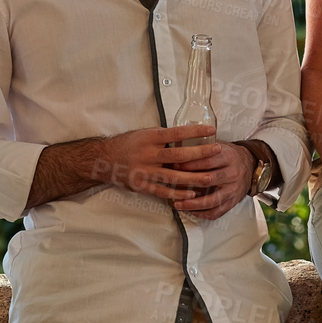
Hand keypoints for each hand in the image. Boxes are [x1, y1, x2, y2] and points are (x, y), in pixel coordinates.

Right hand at [92, 125, 223, 201]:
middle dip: (201, 154)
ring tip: (211, 177)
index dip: (196, 131)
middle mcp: (148, 154)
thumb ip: (163, 137)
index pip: (177, 133)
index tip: (211, 129)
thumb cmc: (127, 144)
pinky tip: (192, 194)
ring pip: (174, 176)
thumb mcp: (144, 134)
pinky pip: (163, 191)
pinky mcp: (142, 185)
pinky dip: (178, 193)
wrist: (104, 159)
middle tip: (218, 151)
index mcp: (150, 138)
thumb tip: (186, 137)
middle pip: (179, 155)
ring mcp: (145, 171)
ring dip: (194, 178)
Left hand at [170, 142, 257, 220]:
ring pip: (211, 200)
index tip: (174, 165)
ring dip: (192, 204)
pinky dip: (202, 214)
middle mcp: (232, 173)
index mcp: (228, 157)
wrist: (250, 166)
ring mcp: (233, 189)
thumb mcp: (219, 146)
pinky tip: (191, 211)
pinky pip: (217, 212)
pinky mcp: (233, 202)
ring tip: (178, 204)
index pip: (207, 161)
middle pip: (208, 180)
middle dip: (187, 183)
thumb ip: (202, 148)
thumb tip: (178, 148)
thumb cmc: (228, 156)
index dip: (189, 164)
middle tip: (172, 184)